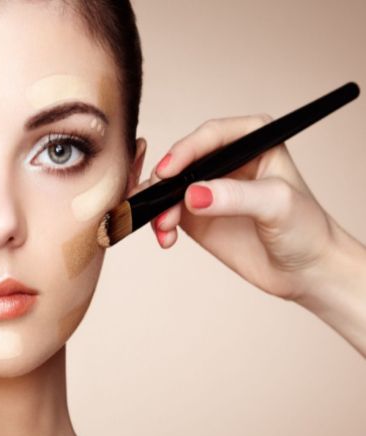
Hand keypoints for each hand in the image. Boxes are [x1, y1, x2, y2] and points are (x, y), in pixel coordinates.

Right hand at [145, 114, 338, 302]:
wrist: (305, 271)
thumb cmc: (305, 229)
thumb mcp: (277, 205)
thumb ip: (235, 196)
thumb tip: (193, 194)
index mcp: (252, 141)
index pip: (211, 135)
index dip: (185, 150)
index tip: (168, 172)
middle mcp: (226, 160)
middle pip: (182, 159)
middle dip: (164, 182)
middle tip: (159, 203)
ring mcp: (208, 188)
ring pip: (167, 187)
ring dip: (158, 206)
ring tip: (165, 227)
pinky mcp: (196, 215)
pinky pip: (166, 212)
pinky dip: (159, 224)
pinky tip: (167, 238)